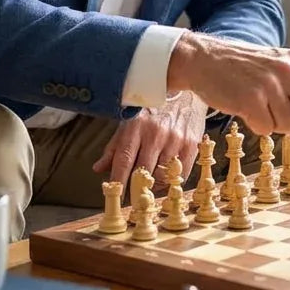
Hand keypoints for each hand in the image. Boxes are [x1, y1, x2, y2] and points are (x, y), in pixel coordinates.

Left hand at [92, 90, 207, 191]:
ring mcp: (175, 139)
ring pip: (161, 176)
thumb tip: (98, 169)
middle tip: (133, 196)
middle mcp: (155, 133)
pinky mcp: (191, 144)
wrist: (186, 92)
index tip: (114, 196)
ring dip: (153, 185)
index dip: (118, 181)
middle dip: (135, 188)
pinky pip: (179, 174)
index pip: (124, 160)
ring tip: (150, 184)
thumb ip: (114, 147)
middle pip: (142, 171)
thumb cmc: (153, 110)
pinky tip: (166, 178)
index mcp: (136, 126)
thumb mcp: (130, 122)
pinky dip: (171, 181)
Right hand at [167, 33, 289, 138]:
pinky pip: (267, 129)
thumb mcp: (279, 75)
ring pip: (289, 126)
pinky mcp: (250, 98)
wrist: (205, 58)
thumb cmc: (244, 69)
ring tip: (259, 107)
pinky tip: (246, 110)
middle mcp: (289, 70)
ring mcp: (269, 83)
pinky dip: (258, 126)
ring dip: (275, 125)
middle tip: (277, 114)